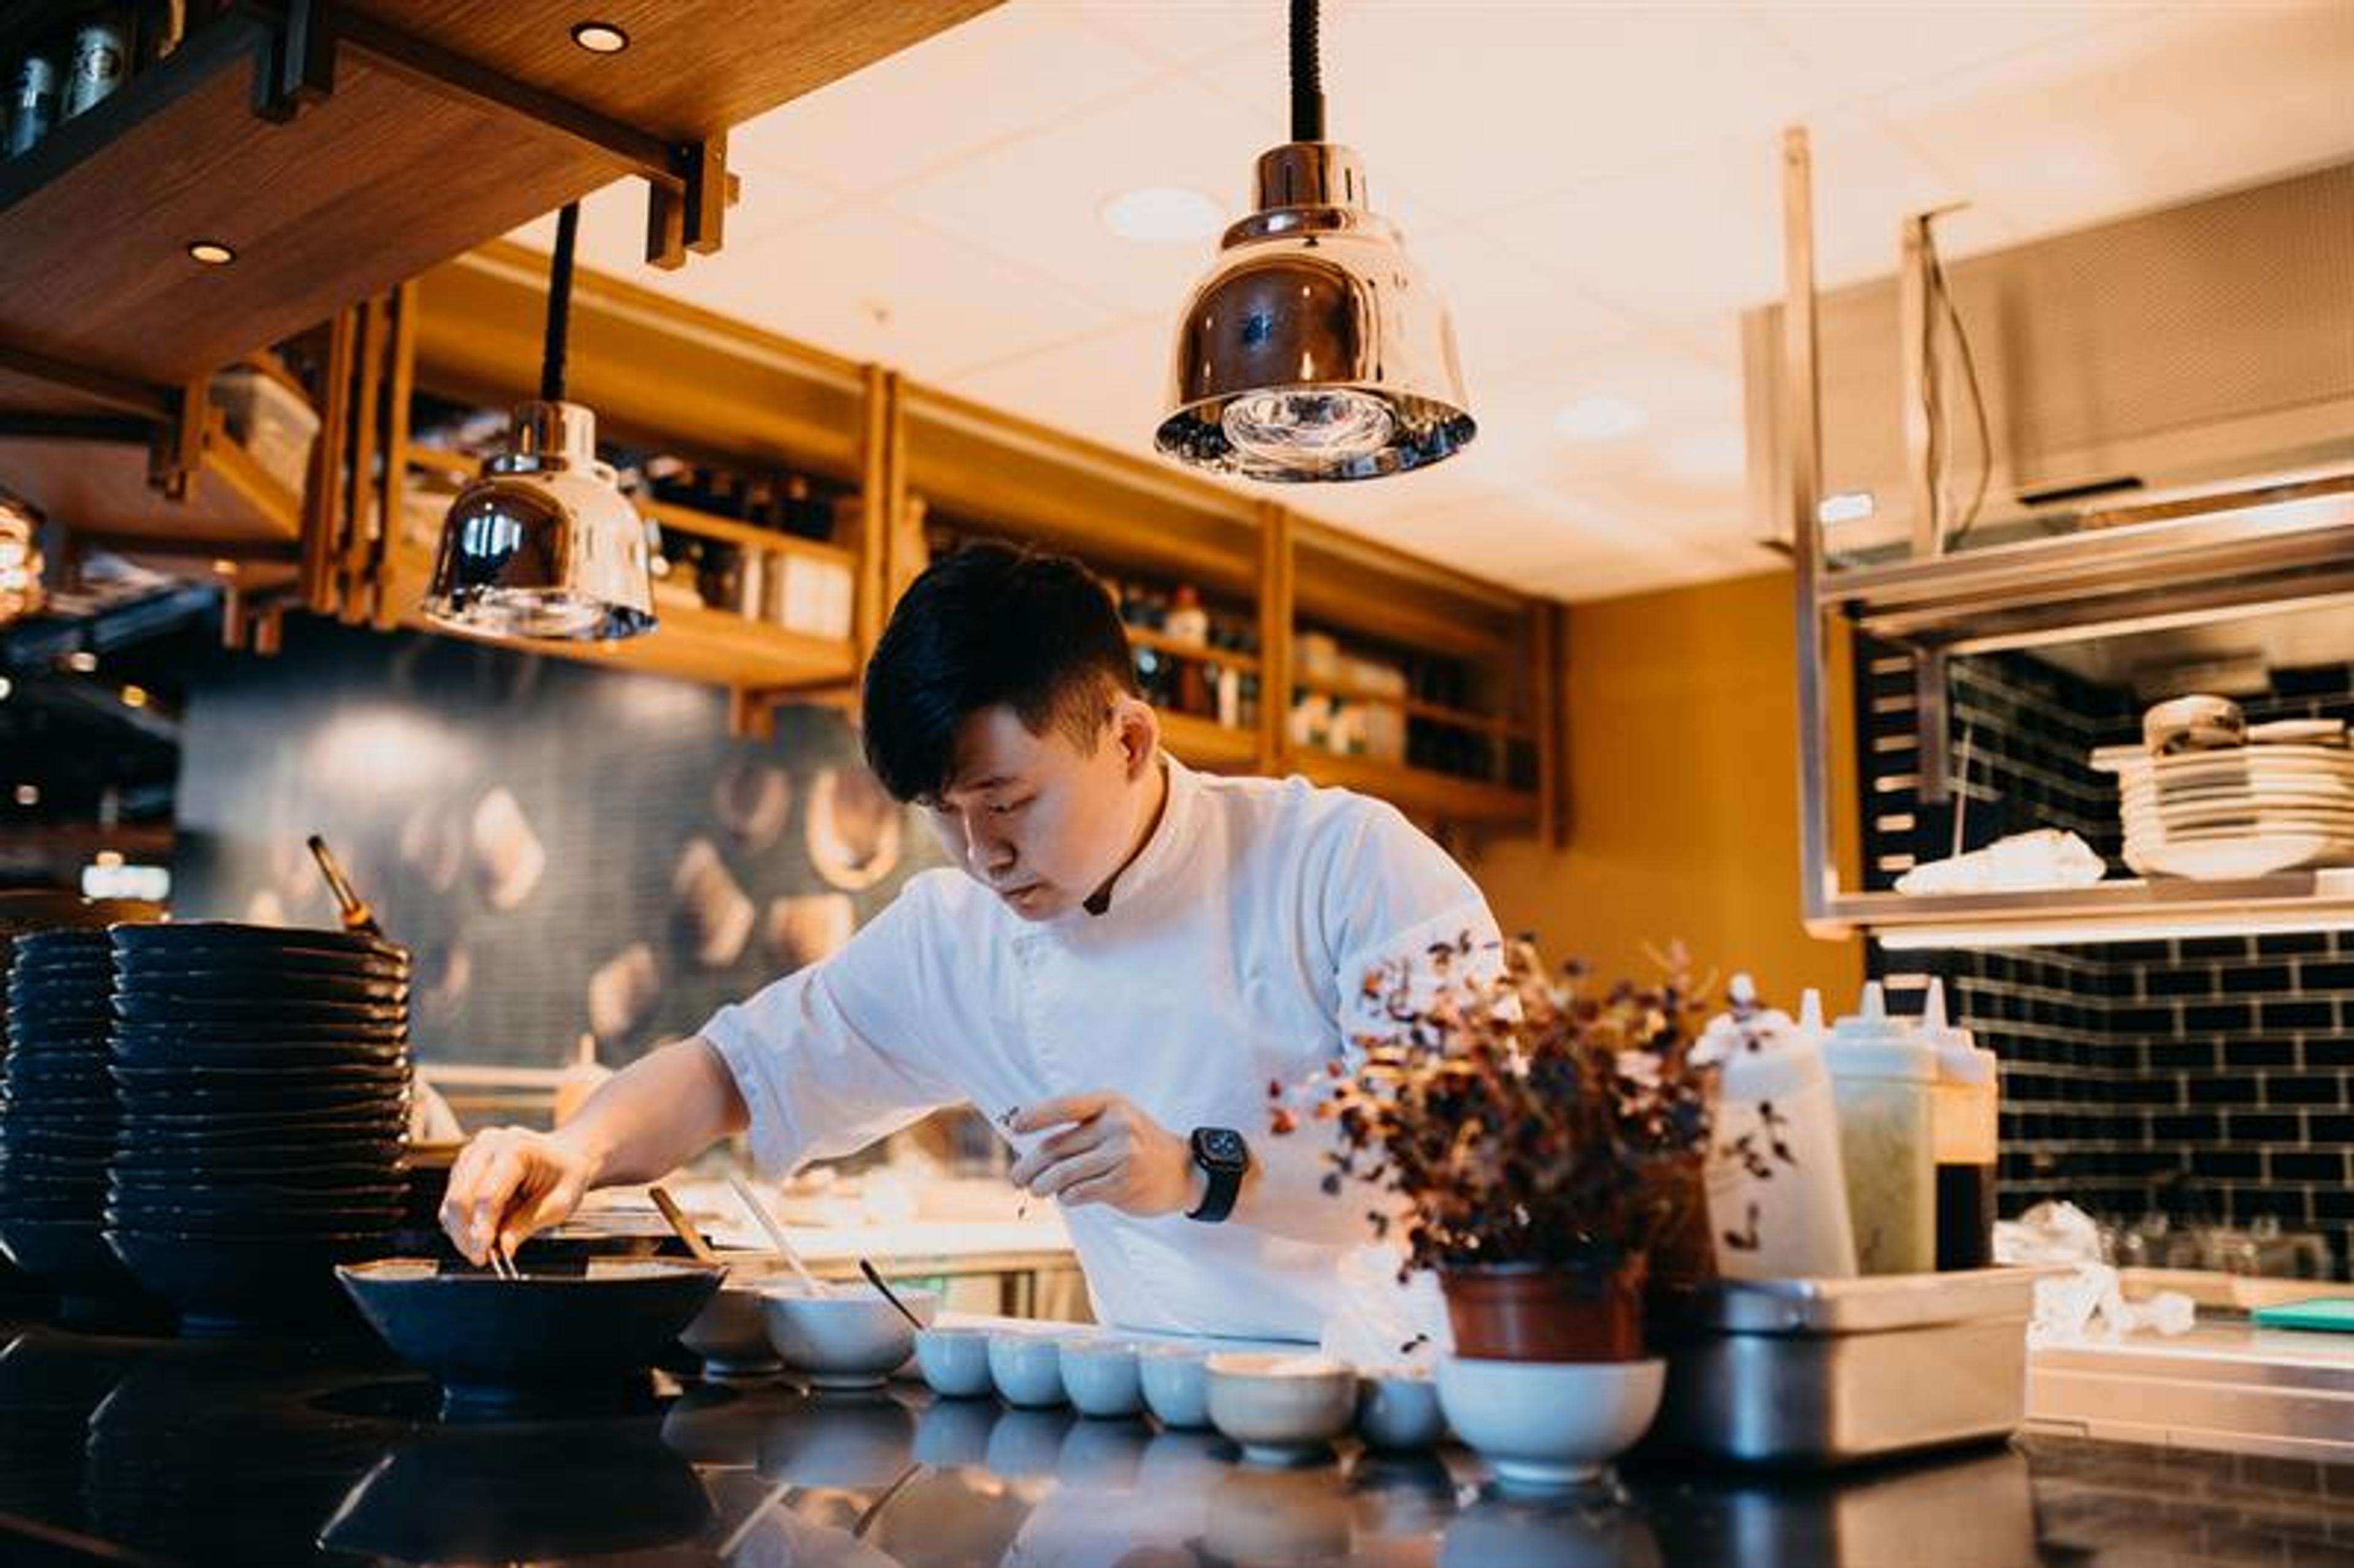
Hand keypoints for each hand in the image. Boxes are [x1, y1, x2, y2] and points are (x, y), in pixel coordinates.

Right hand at [438, 1125, 594, 1265]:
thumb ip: (529, 1223)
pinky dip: (461, 1221)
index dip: (482, 1230)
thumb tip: (503, 1247)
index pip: (488, 1195)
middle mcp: (488, 1144)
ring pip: (451, 1200)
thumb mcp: (561, 1203)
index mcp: (516, 1148)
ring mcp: (473, 1152)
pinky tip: (480, 1232)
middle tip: (479, 1258)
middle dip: (466, 1234)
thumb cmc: (567, 1175)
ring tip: (483, 1248)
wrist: (565, 1154)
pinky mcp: (465, 1164)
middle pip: (460, 1197)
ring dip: (461, 1230)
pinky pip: (453, 1198)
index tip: (483, 1256)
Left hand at [1006, 1093, 1199, 1216]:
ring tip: (1036, 1189)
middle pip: (1056, 1146)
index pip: (1064, 1106)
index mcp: (1110, 1103)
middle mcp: (1116, 1124)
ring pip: (1063, 1173)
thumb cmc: (1138, 1145)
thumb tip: (1030, 1146)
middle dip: (1030, 1165)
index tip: (1015, 1126)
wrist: (1182, 1171)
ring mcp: (1122, 1154)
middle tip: (1017, 1177)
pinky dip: (1067, 1197)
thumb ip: (1080, 1128)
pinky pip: (1079, 1192)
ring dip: (1042, 1185)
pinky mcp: (1123, 1182)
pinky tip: (1066, 1197)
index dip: (1035, 1116)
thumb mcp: (1115, 1121)